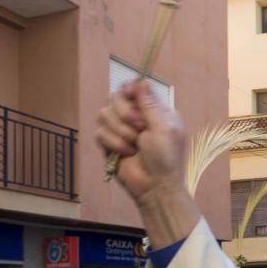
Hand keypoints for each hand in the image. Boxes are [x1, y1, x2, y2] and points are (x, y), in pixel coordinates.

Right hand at [96, 81, 198, 248]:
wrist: (155, 186)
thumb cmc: (167, 158)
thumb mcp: (165, 128)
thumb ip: (151, 104)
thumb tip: (141, 81)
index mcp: (154, 111)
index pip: (134, 88)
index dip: (128, 89)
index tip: (130, 95)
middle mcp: (136, 117)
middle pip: (115, 97)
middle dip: (126, 113)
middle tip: (141, 128)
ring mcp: (121, 130)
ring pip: (104, 114)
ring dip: (121, 131)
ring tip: (135, 145)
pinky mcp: (109, 144)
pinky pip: (100, 132)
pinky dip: (113, 143)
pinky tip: (126, 153)